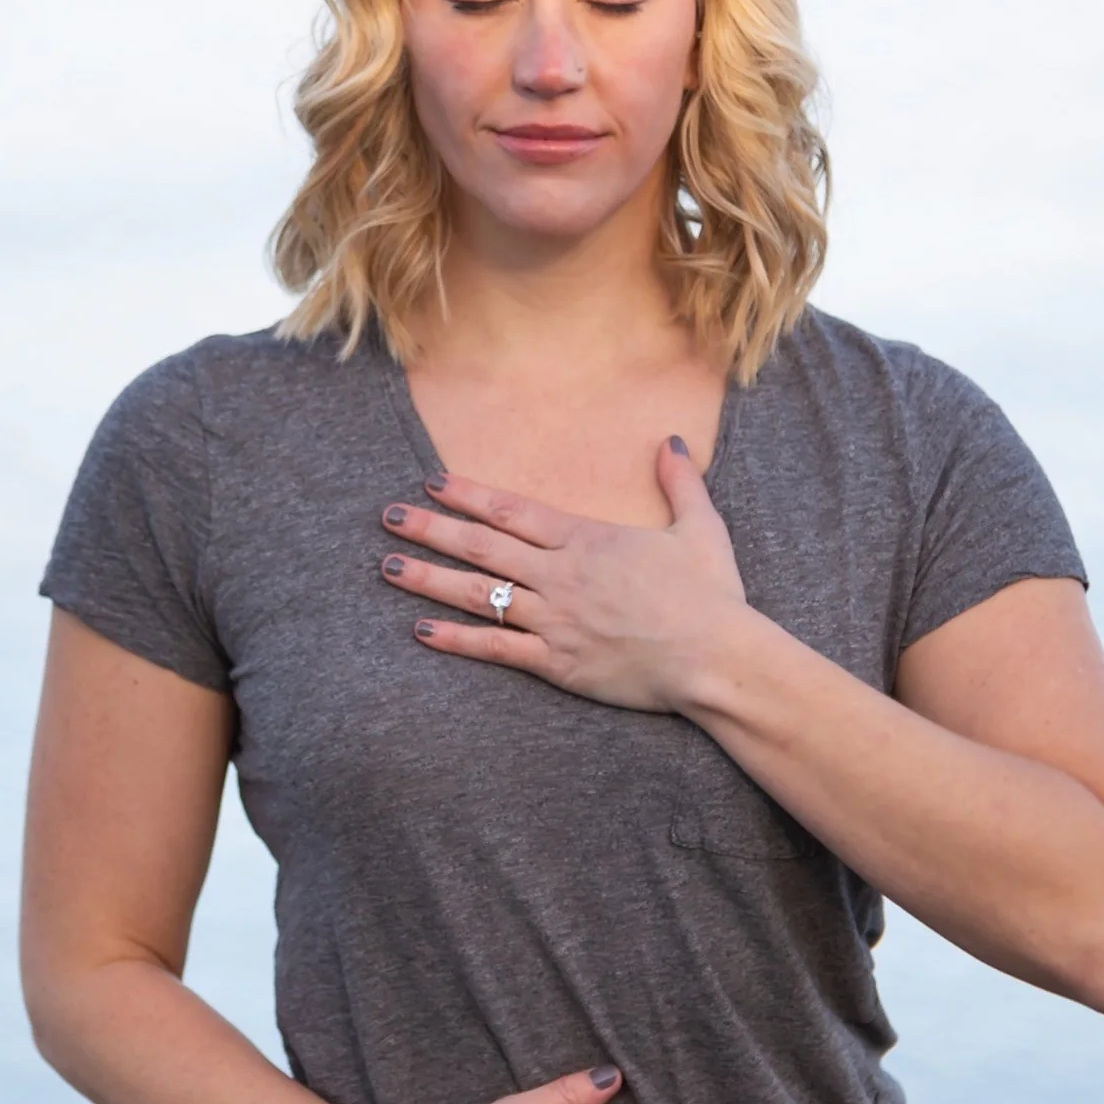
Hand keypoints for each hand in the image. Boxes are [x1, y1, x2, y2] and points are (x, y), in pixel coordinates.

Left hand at [380, 441, 749, 713]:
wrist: (715, 658)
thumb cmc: (711, 596)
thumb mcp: (700, 528)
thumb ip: (680, 482)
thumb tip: (672, 441)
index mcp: (587, 539)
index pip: (512, 511)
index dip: (468, 496)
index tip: (432, 484)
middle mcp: (561, 575)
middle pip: (482, 546)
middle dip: (431, 529)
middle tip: (388, 517)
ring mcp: (555, 620)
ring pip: (480, 594)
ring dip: (429, 579)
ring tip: (388, 567)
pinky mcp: (558, 663)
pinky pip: (497, 649)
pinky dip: (457, 640)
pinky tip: (422, 631)